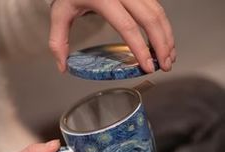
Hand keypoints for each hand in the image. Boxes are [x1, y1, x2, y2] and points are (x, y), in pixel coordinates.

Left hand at [48, 0, 175, 72]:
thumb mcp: (60, 13)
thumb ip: (58, 41)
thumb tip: (63, 67)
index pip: (127, 27)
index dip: (140, 49)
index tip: (147, 66)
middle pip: (150, 19)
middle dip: (161, 45)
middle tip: (165, 66)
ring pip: (159, 13)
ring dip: (167, 37)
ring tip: (169, 57)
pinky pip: (158, 8)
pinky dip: (164, 27)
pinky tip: (165, 40)